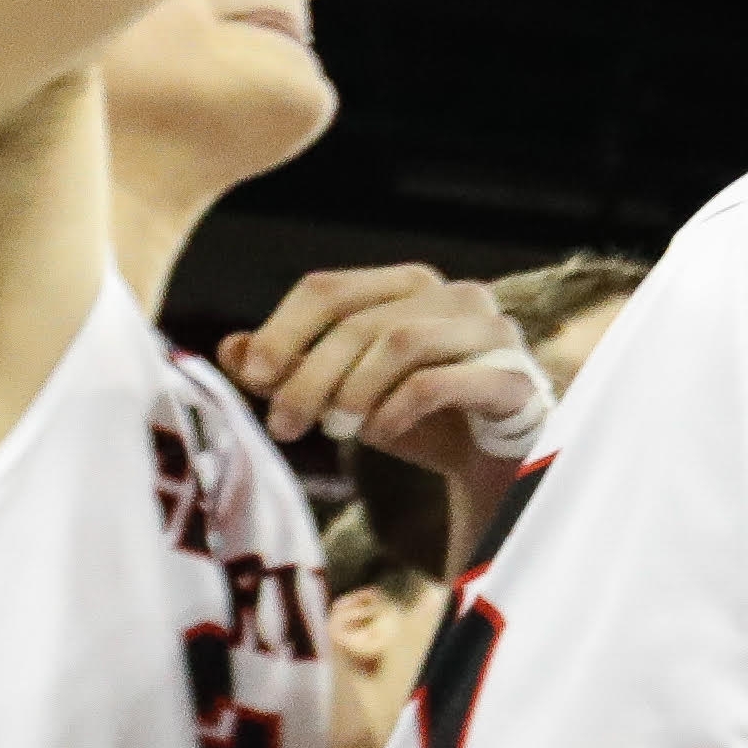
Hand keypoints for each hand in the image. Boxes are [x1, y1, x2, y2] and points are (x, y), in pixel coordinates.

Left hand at [223, 265, 551, 471]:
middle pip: (358, 322)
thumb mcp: (346, 394)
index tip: (250, 379)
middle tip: (283, 426)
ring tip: (336, 431)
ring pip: (400, 341)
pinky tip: (381, 437)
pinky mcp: (515, 376)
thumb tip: (232, 348)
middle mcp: (455, 293)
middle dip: (309, 377)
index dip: (281, 332)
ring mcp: (492, 331)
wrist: (500, 463)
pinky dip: (397, 411)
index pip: (328, 289)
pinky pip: (441, 381)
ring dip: (352, 391)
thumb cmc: (419, 417)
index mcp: (409, 285)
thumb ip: (293, 369)